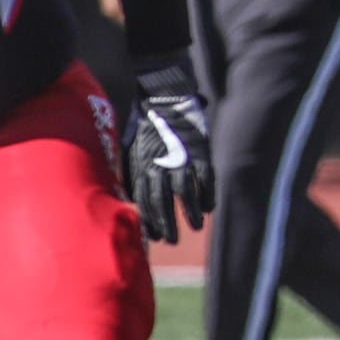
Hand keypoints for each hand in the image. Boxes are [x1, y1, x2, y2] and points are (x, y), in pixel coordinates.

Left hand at [120, 59, 213, 241]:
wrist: (165, 99)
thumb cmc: (145, 128)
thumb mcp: (131, 151)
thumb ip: (132, 174)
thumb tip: (130, 200)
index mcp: (143, 166)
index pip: (145, 200)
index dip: (151, 220)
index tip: (155, 237)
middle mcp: (161, 165)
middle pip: (163, 200)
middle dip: (167, 223)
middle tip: (172, 241)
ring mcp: (182, 158)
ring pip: (185, 192)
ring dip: (189, 212)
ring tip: (194, 227)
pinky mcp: (200, 152)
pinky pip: (205, 179)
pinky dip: (207, 194)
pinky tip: (208, 208)